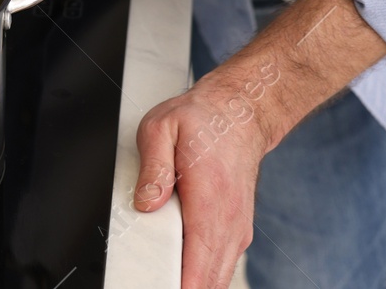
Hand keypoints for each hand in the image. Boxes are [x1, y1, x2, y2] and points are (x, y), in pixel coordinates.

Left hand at [132, 66, 279, 288]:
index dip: (177, 287)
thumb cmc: (201, 121)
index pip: (198, 268)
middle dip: (178, 286)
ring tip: (161, 275)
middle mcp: (229, 223)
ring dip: (193, 283)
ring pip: (217, 279)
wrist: (239, 114)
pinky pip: (219, 267)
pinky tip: (179, 269)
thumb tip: (145, 203)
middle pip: (208, 283)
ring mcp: (236, 231)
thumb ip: (152, 168)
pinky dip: (201, 275)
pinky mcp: (235, 232)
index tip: (159, 284)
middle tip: (151, 279)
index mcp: (210, 202)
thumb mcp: (161, 128)